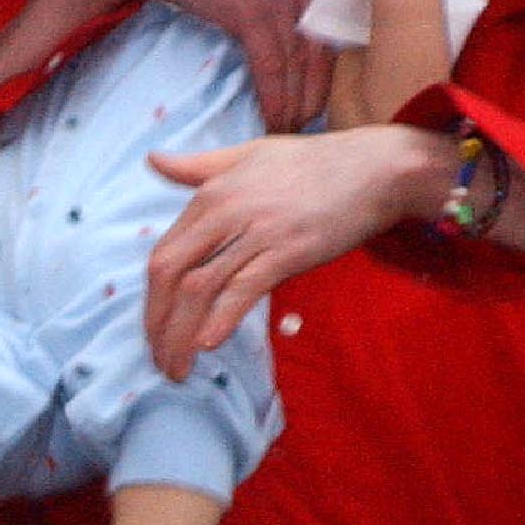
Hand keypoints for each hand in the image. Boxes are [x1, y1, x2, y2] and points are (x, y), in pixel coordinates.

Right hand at [90, 0, 332, 128]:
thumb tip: (313, 23)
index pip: (335, 18)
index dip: (329, 62)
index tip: (320, 91)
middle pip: (321, 43)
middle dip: (316, 90)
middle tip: (309, 120)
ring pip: (298, 61)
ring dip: (295, 104)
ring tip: (289, 128)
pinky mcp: (252, 8)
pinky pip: (271, 66)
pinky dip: (273, 99)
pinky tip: (272, 120)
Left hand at [143, 124, 456, 376]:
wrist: (373, 169)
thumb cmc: (312, 163)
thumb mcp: (247, 155)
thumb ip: (197, 167)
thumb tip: (153, 160)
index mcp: (211, 194)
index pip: (163, 254)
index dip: (151, 301)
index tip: (153, 332)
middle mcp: (225, 212)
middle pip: (170, 274)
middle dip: (156, 325)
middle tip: (158, 361)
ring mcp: (256, 232)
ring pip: (200, 288)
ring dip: (181, 335)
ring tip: (177, 369)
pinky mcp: (288, 251)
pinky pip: (244, 288)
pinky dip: (222, 318)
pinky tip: (208, 344)